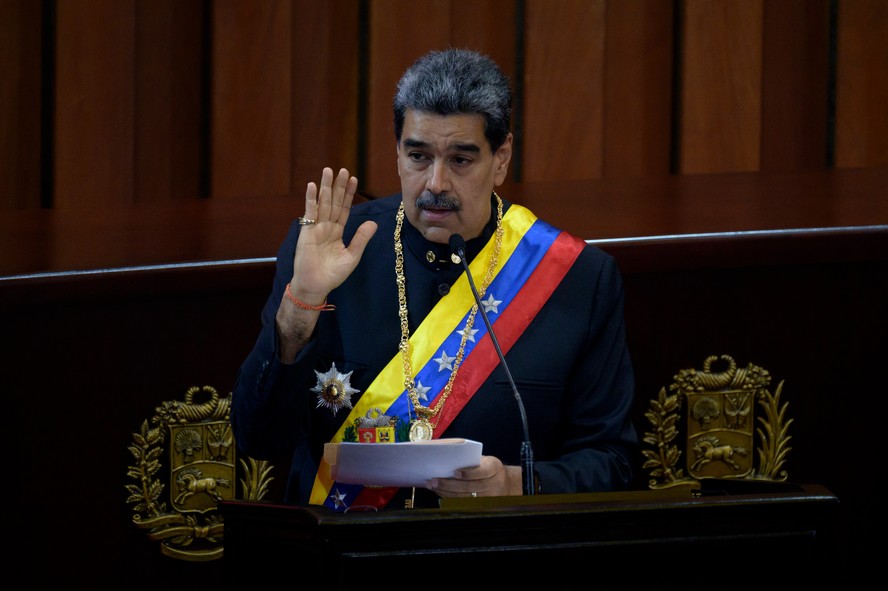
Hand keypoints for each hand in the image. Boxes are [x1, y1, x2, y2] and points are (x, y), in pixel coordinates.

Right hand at [289, 167, 377, 303]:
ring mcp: (316, 228)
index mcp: (337, 232)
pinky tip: (313, 186)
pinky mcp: (307, 232)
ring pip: (322, 204)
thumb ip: (361, 238)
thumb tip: (373, 223)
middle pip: (333, 202)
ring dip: (325, 187)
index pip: (344, 209)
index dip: (348, 194)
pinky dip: (311, 200)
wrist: (316, 286)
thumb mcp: (352, 256)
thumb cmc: (333, 274)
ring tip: (328, 171)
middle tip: (342, 169)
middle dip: (338, 186)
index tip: (353, 179)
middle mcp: (326, 227)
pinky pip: (310, 213)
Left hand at [426, 455, 522, 497]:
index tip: (455, 472)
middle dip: (449, 484)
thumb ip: (472, 460)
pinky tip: (439, 491)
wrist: (506, 484)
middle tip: (434, 480)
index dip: (468, 473)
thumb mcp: (486, 460)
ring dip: (445, 492)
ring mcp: (487, 497)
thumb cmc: (490, 468)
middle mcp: (492, 483)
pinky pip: (462, 502)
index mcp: (494, 467)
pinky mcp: (481, 505)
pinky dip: (449, 497)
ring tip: (432, 486)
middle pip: (469, 487)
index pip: (481, 472)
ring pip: (464, 496)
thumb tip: (448, 458)